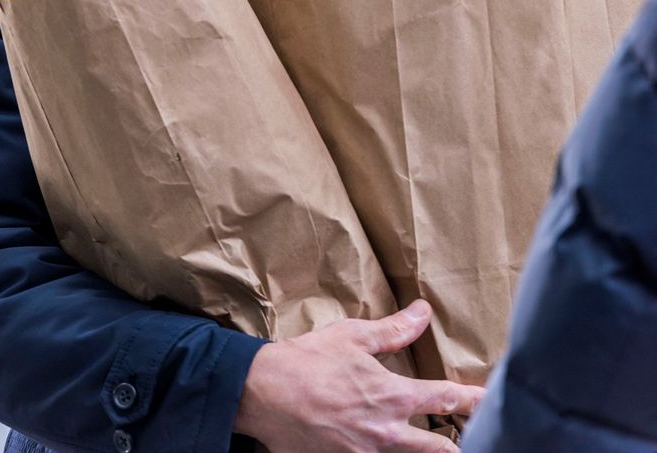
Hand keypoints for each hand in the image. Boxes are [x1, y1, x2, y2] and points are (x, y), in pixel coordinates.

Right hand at [233, 299, 484, 451]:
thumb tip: (423, 312)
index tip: (489, 400)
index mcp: (392, 396)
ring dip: (426, 452)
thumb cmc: (308, 360)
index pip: (444, 399)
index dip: (472, 400)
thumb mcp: (353, 337)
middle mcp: (386, 433)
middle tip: (471, 441)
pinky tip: (386, 445)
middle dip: (458, 447)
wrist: (264, 394)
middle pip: (438, 450)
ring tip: (441, 446)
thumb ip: (394, 330)